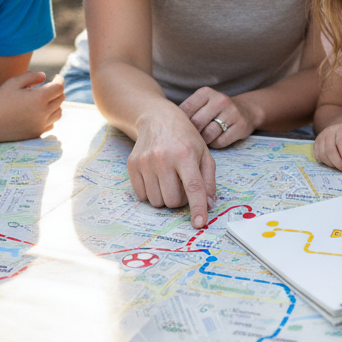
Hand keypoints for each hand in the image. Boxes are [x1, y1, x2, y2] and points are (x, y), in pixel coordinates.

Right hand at [0, 71, 64, 141]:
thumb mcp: (12, 83)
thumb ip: (30, 76)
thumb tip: (44, 76)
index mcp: (39, 98)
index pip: (59, 87)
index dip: (60, 80)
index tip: (56, 77)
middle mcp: (43, 113)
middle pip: (60, 99)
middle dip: (57, 90)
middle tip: (50, 86)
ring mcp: (41, 125)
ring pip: (58, 112)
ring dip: (56, 104)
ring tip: (47, 99)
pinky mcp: (36, 134)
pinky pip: (51, 124)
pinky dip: (50, 117)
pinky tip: (41, 112)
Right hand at [128, 109, 216, 228]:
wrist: (157, 118)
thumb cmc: (185, 137)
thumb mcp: (204, 153)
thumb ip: (208, 180)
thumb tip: (209, 205)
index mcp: (185, 154)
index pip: (193, 187)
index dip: (197, 208)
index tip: (199, 224)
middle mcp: (163, 158)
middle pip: (172, 200)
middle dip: (180, 200)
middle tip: (182, 185)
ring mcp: (145, 162)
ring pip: (157, 201)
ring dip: (165, 197)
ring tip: (169, 180)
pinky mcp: (132, 165)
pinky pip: (142, 196)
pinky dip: (151, 193)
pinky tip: (156, 178)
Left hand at [179, 87, 257, 147]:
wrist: (246, 110)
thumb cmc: (216, 110)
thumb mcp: (202, 104)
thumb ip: (188, 112)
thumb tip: (167, 128)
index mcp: (206, 93)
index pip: (186, 110)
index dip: (180, 124)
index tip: (179, 131)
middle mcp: (219, 100)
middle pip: (197, 123)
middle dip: (192, 134)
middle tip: (190, 139)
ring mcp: (232, 112)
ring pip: (208, 134)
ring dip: (203, 141)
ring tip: (203, 139)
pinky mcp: (240, 126)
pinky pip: (220, 142)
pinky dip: (215, 144)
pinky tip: (216, 140)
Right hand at [314, 118, 341, 171]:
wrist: (341, 123)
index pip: (341, 142)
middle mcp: (330, 131)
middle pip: (330, 149)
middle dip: (338, 163)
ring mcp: (321, 136)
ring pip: (323, 153)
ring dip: (332, 164)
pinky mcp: (316, 142)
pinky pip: (318, 155)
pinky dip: (326, 162)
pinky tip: (334, 164)